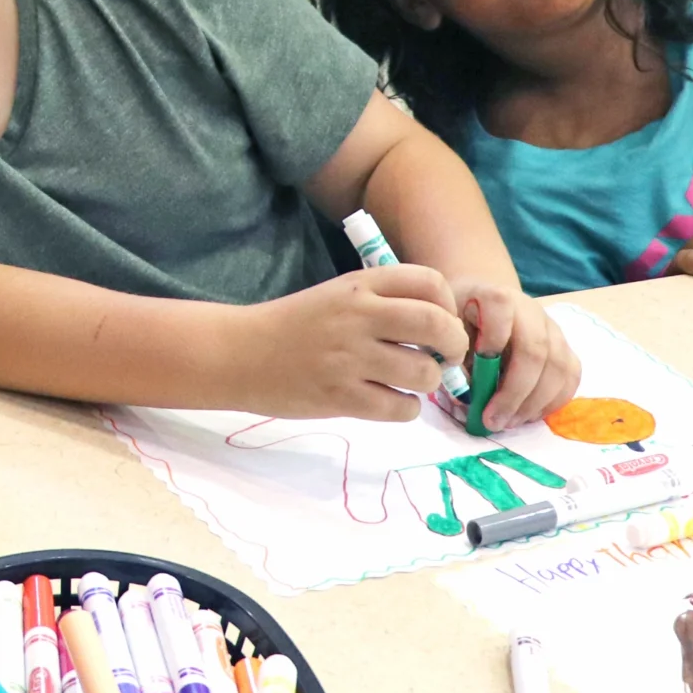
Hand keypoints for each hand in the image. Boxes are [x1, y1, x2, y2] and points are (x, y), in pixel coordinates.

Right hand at [226, 266, 471, 421]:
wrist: (237, 354)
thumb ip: (382, 302)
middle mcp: (357, 317)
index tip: (441, 323)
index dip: (448, 306)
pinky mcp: (340, 397)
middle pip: (437, 326)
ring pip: (424, 373)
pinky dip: (406, 409)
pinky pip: (400, 408)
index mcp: (358, 286)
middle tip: (446, 358)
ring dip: (427, 382)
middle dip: (454, 346)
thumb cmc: (292, 325)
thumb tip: (441, 326)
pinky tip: (390, 401)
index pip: (429, 283)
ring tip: (410, 382)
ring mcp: (349, 358)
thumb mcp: (336, 296)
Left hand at [444, 278, 580, 431]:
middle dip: (513, 393)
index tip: (474, 373)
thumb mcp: (446, 330)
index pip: (501, 309)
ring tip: (507, 423)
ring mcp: (552, 330)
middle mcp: (530, 311)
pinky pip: (570, 378)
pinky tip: (527, 416)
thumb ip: (453, 354)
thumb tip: (468, 392)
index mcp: (495, 298)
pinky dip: (551, 402)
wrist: (483, 306)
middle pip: (535, 351)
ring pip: (558, 368)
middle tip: (491, 421)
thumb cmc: (459, 321)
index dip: (492, 341)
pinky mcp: (565, 349)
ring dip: (533, 403)